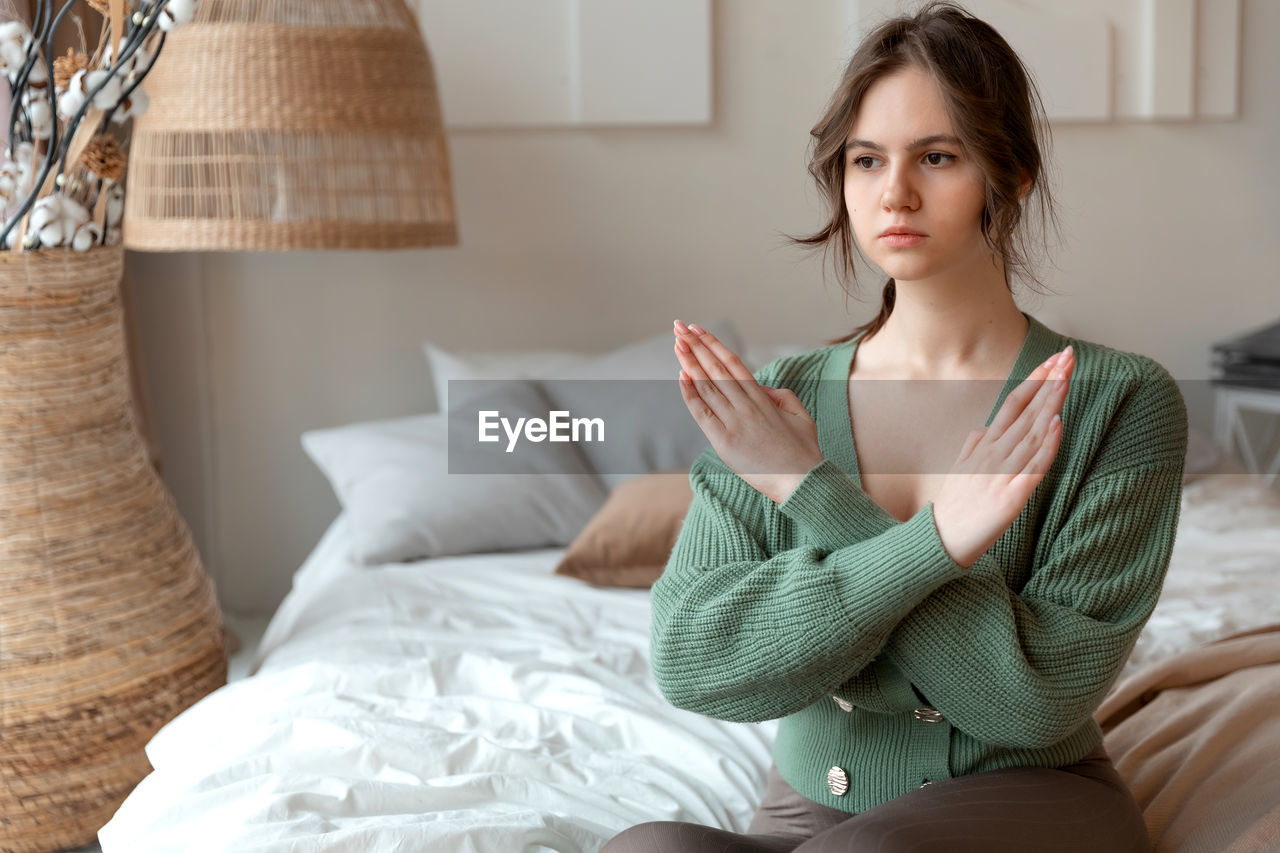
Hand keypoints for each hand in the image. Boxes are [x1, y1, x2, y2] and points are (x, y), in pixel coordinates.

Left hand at [672, 320, 823, 503]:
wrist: (803, 481)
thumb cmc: (803, 451)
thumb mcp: (799, 414)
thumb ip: (779, 395)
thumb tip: (759, 387)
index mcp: (763, 398)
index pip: (733, 363)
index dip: (714, 344)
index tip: (698, 330)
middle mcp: (747, 406)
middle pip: (716, 369)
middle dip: (696, 346)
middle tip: (679, 327)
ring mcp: (735, 423)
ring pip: (707, 386)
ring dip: (689, 363)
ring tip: (677, 343)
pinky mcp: (725, 442)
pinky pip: (702, 413)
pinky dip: (690, 393)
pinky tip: (681, 376)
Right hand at [931, 345, 1074, 568]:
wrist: (941, 541)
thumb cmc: (953, 507)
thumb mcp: (959, 469)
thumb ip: (972, 446)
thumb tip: (984, 428)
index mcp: (984, 445)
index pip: (1012, 403)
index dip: (1034, 379)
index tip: (1053, 360)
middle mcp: (994, 453)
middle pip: (1026, 410)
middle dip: (1049, 381)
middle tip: (1068, 355)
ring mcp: (1002, 473)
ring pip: (1032, 431)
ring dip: (1051, 403)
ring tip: (1067, 378)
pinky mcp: (1011, 496)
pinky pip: (1033, 468)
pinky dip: (1046, 445)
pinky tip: (1056, 425)